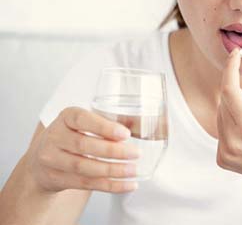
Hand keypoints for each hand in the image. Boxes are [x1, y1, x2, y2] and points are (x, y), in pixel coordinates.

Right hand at [25, 107, 140, 193]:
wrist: (43, 158)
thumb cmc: (74, 135)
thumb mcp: (85, 123)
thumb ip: (107, 123)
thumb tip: (137, 126)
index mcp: (66, 117)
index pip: (82, 119)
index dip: (104, 127)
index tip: (125, 134)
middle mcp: (54, 136)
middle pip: (84, 145)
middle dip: (113, 151)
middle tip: (136, 153)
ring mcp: (52, 159)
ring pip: (84, 167)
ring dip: (113, 170)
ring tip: (133, 170)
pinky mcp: (56, 178)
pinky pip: (86, 184)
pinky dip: (110, 185)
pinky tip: (127, 185)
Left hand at [216, 48, 241, 189]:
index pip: (229, 90)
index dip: (230, 68)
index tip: (236, 54)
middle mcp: (232, 142)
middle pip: (224, 100)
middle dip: (240, 95)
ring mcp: (224, 152)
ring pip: (221, 113)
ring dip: (236, 110)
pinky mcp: (221, 158)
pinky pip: (221, 129)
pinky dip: (233, 124)